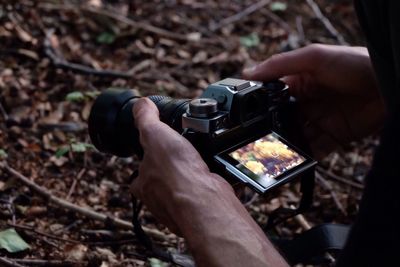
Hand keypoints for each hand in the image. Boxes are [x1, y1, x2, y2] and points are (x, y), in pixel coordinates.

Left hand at [130, 98, 287, 266]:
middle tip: (186, 150)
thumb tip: (142, 103)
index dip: (149, 157)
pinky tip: (221, 167)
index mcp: (144, 184)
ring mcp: (186, 204)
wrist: (205, 200)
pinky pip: (210, 188)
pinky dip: (216, 178)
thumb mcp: (155, 134)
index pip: (141, 170)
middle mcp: (162, 198)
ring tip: (204, 155)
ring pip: (189, 185)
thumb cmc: (176, 173)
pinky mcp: (206, 205)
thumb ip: (146, 118)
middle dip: (176, 165)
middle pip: (166, 178)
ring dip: (197, 170)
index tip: (158, 148)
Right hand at [243, 44, 384, 158]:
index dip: (259, 108)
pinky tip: (292, 164)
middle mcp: (306, 103)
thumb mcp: (314, 57)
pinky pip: (314, 151)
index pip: (272, 98)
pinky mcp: (334, 137)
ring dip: (285, 147)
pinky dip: (303, 159)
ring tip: (270, 157)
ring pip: (295, 138)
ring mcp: (319, 121)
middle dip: (270, 132)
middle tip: (256, 143)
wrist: (390, 84)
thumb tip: (248, 73)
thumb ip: (280, 64)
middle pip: (281, 121)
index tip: (245, 119)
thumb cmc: (354, 62)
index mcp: (298, 83)